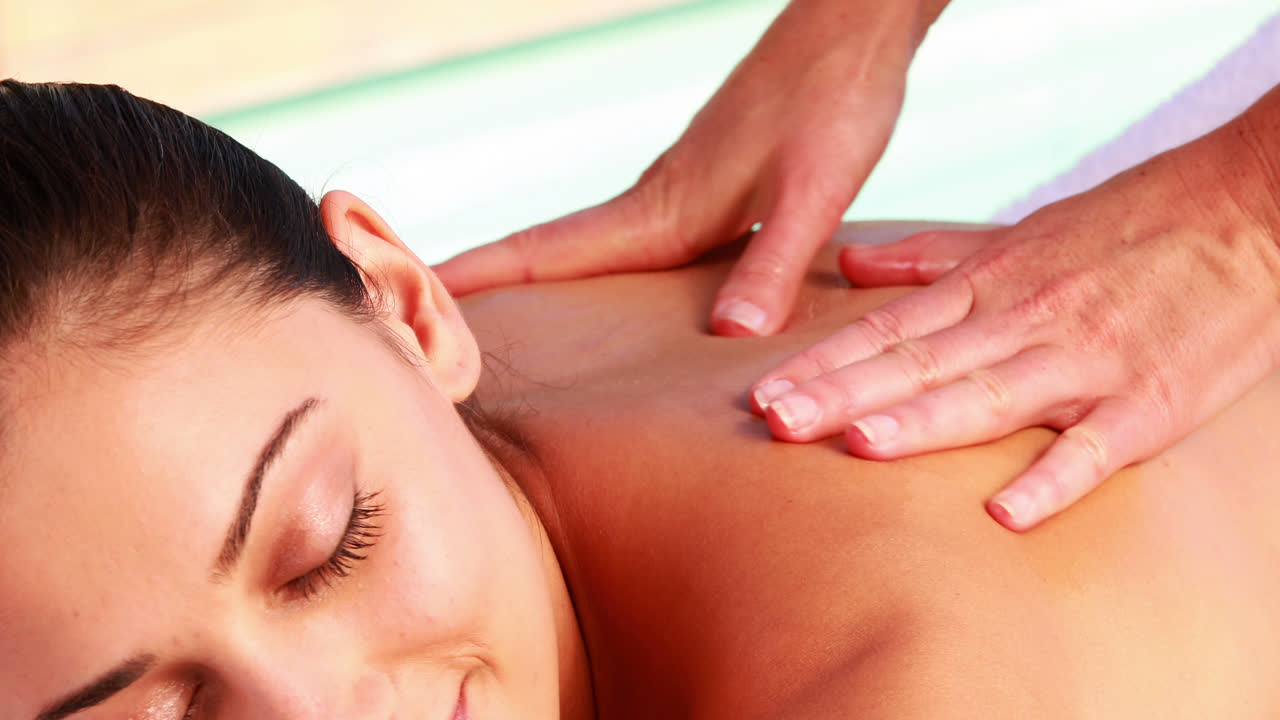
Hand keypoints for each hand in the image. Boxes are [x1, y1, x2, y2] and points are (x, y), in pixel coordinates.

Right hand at [435, 0, 942, 335]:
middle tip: (428, 334)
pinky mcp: (703, 191)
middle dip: (487, 292)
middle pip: (549, 255)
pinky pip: (629, 244)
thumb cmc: (831, 102)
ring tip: (497, 329)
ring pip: (587, 251)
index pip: (548, 251)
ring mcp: (674, 195)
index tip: (409, 300)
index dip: (479, 279)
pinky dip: (595, 274)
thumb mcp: (813, 191)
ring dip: (537, 285)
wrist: (849, 33)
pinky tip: (612, 300)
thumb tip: (731, 336)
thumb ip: (772, 263)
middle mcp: (654, 205)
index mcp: (662, 211)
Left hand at [751, 143, 1279, 531]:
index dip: (824, 362)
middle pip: (921, 363)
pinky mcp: (1151, 400)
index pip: (890, 329)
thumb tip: (852, 263)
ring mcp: (1087, 361)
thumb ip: (933, 256)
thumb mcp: (1021, 230)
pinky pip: (1097, 447)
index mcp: (992, 284)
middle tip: (773, 421)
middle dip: (843, 394)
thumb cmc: (1130, 224)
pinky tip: (1005, 514)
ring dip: (924, 422)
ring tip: (857, 445)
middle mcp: (1026, 320)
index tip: (761, 392)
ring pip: (992, 395)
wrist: (1251, 209)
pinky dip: (1055, 477)